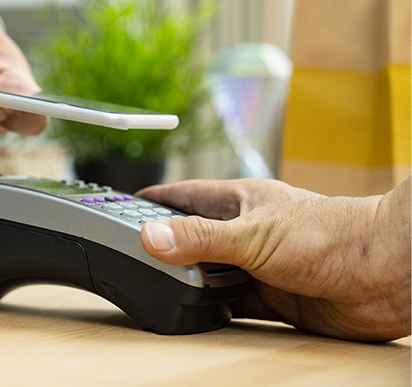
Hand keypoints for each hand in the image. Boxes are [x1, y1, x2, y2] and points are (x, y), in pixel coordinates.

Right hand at [136, 177, 410, 341]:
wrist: (387, 276)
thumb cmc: (332, 235)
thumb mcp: (253, 234)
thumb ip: (200, 238)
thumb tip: (150, 238)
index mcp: (241, 202)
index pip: (186, 196)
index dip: (156, 200)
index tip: (125, 205)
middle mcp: (248, 233)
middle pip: (195, 238)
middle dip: (167, 246)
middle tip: (133, 254)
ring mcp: (261, 266)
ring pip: (212, 275)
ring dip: (191, 283)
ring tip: (158, 287)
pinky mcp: (275, 298)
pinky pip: (233, 305)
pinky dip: (214, 311)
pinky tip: (198, 315)